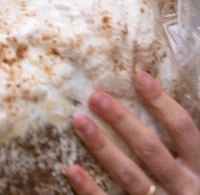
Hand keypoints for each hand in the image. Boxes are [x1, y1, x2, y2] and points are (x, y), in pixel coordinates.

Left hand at [66, 71, 199, 194]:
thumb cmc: (192, 186)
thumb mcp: (195, 163)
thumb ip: (178, 140)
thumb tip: (147, 89)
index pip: (181, 126)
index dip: (161, 101)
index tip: (138, 76)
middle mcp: (184, 186)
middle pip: (150, 147)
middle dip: (122, 120)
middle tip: (95, 97)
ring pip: (129, 174)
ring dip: (102, 146)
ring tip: (80, 121)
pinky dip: (91, 189)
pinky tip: (72, 169)